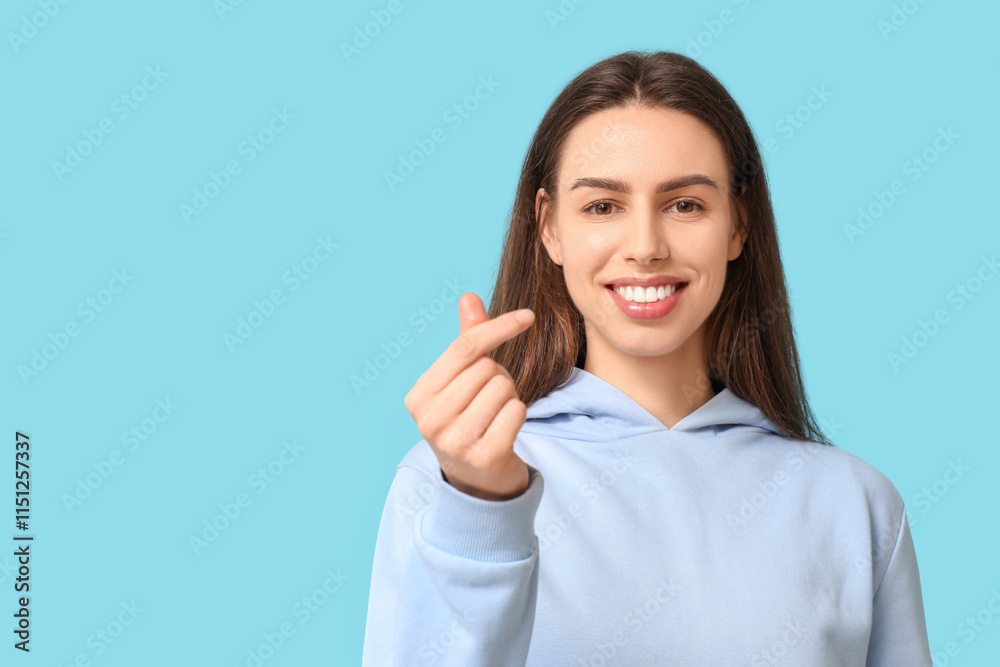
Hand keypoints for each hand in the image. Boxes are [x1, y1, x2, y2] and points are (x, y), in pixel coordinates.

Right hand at [404, 293, 533, 500]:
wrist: (477, 481)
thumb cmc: (469, 419)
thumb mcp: (462, 381)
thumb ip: (467, 340)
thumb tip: (469, 297)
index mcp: (418, 396)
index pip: (464, 348)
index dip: (498, 327)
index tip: (528, 315)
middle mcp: (429, 420)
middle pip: (487, 368)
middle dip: (499, 376)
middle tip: (490, 398)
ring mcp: (454, 441)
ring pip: (503, 387)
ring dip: (509, 396)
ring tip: (495, 414)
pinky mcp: (484, 456)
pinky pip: (516, 411)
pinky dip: (518, 415)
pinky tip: (504, 430)